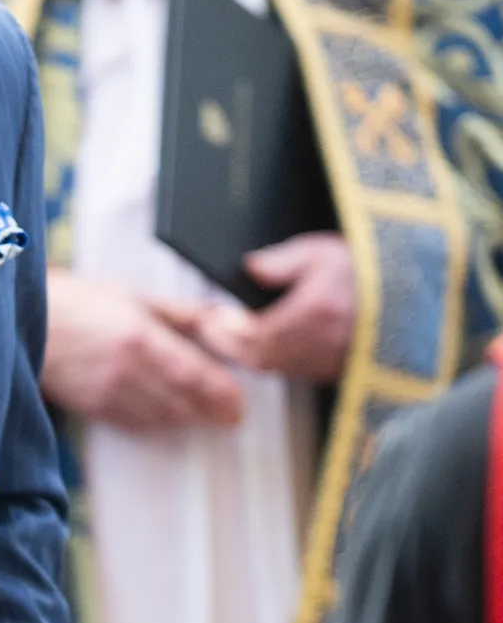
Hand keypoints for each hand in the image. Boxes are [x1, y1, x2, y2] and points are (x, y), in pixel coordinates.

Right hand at [43, 269, 246, 430]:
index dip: (222, 395)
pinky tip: (166, 415)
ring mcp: (109, 393)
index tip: (238, 405)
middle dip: (210, 411)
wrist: (25, 324)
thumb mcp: (134, 298)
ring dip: (185, 417)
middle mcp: (127, 371)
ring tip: (201, 413)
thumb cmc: (78, 304)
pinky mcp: (93, 407)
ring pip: (161, 417)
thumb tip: (221, 319)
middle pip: (183, 403)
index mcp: (141, 338)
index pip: (195, 375)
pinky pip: (135, 423)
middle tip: (230, 414)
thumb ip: (181, 314)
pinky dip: (156, 421)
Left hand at [194, 232, 355, 382]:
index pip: (256, 335)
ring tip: (231, 333)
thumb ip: (283, 260)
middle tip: (211, 329)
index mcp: (318, 311)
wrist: (414, 292)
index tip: (208, 318)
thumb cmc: (370, 269)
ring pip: (275, 368)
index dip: (226, 331)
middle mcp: (324, 343)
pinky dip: (273, 359)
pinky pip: (295, 372)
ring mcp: (332, 361)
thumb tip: (251, 267)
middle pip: (260, 358)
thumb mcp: (324, 250)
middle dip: (231, 346)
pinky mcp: (337, 370)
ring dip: (249, 354)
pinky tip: (263, 343)